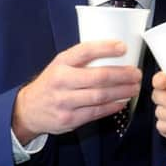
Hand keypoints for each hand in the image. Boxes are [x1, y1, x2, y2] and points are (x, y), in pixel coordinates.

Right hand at [12, 40, 141, 143]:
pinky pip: (96, 112)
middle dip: (123, 75)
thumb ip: (82, 60)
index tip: (123, 47)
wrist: (28, 109)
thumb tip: (116, 52)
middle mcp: (61, 81)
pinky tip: (123, 102)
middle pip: (99, 77)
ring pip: (100, 96)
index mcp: (61, 63)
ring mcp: (64, 101)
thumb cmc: (52, 83)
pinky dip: (113, 106)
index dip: (106, 48)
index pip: (85, 51)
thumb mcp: (60, 65)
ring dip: (122, 92)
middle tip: (137, 73)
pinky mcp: (69, 119)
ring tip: (135, 87)